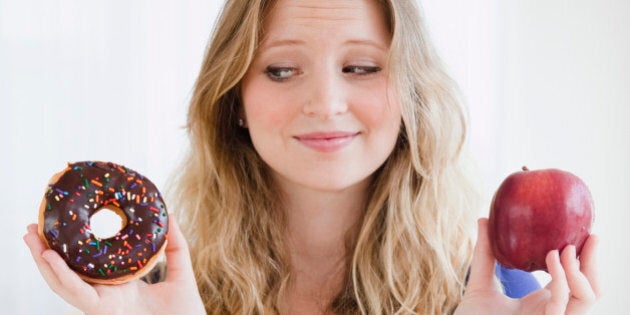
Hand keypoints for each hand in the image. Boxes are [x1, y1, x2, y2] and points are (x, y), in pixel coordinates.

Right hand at [23, 216, 204, 314]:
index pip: (88, 264)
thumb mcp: (180, 273)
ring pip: (64, 283)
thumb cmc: (185, 312)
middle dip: (46, 253)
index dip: (71, 247)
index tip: (61, 225)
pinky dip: (63, 277)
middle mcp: (106, 294)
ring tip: (32, 238)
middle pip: (68, 272)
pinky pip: (78, 293)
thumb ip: (176, 245)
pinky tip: (52, 259)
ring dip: (44, 262)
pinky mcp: (103, 311)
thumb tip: (169, 215)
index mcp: (120, 284)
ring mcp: (102, 304)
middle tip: (32, 228)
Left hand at [454, 218, 599, 314]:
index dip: (584, 258)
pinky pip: (562, 304)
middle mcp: (551, 312)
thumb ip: (485, 254)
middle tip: (591, 237)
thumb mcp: (479, 283)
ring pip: (586, 298)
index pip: (575, 281)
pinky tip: (552, 257)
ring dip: (580, 270)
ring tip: (564, 248)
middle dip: (593, 262)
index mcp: (542, 303)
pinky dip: (562, 280)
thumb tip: (484, 219)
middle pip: (589, 289)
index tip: (584, 233)